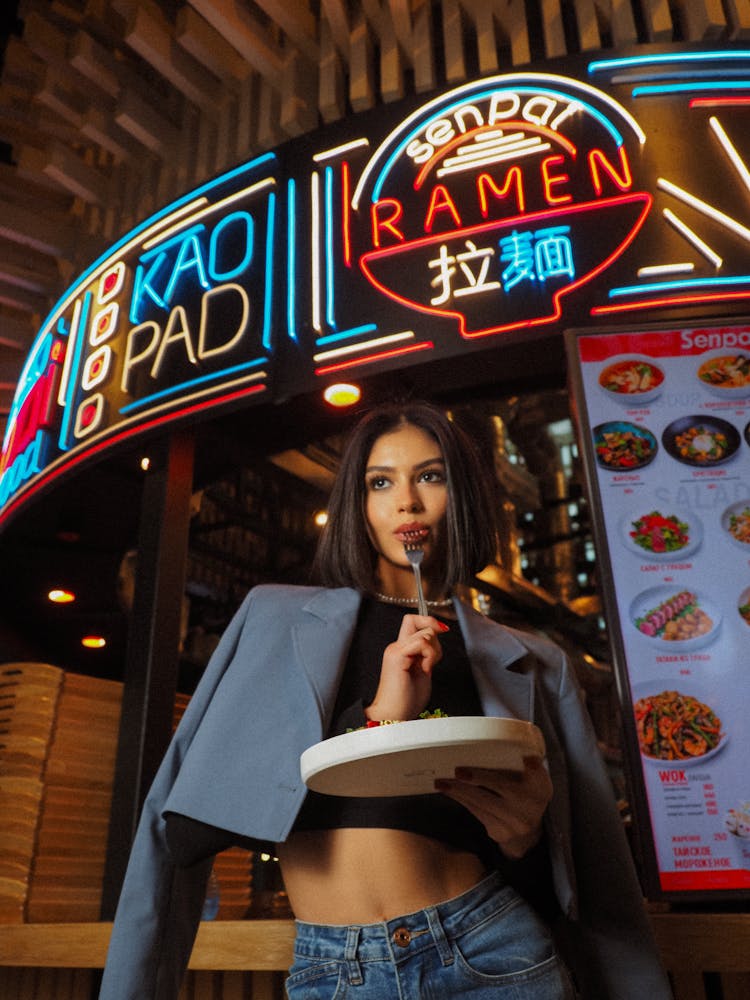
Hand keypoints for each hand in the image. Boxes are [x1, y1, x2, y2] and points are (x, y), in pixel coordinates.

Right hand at [365, 614, 447, 721]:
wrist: (394, 716)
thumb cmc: (407, 700)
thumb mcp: (423, 672)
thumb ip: (427, 655)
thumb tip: (436, 643)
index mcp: (401, 649)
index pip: (413, 621)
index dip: (429, 621)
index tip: (443, 630)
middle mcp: (396, 646)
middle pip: (420, 623)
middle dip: (435, 638)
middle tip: (432, 660)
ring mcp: (396, 650)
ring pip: (425, 633)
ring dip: (434, 650)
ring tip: (427, 668)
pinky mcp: (397, 656)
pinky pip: (422, 643)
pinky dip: (430, 655)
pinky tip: (425, 669)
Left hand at [435, 756, 551, 858]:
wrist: (527, 830)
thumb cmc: (525, 792)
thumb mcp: (533, 778)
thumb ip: (525, 760)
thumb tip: (512, 724)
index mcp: (540, 787)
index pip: (538, 774)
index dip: (534, 767)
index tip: (528, 760)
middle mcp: (530, 805)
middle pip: (501, 787)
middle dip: (478, 779)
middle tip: (458, 771)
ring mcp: (514, 822)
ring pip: (482, 801)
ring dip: (459, 790)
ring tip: (441, 781)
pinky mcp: (498, 832)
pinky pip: (475, 812)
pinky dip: (460, 799)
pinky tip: (448, 791)